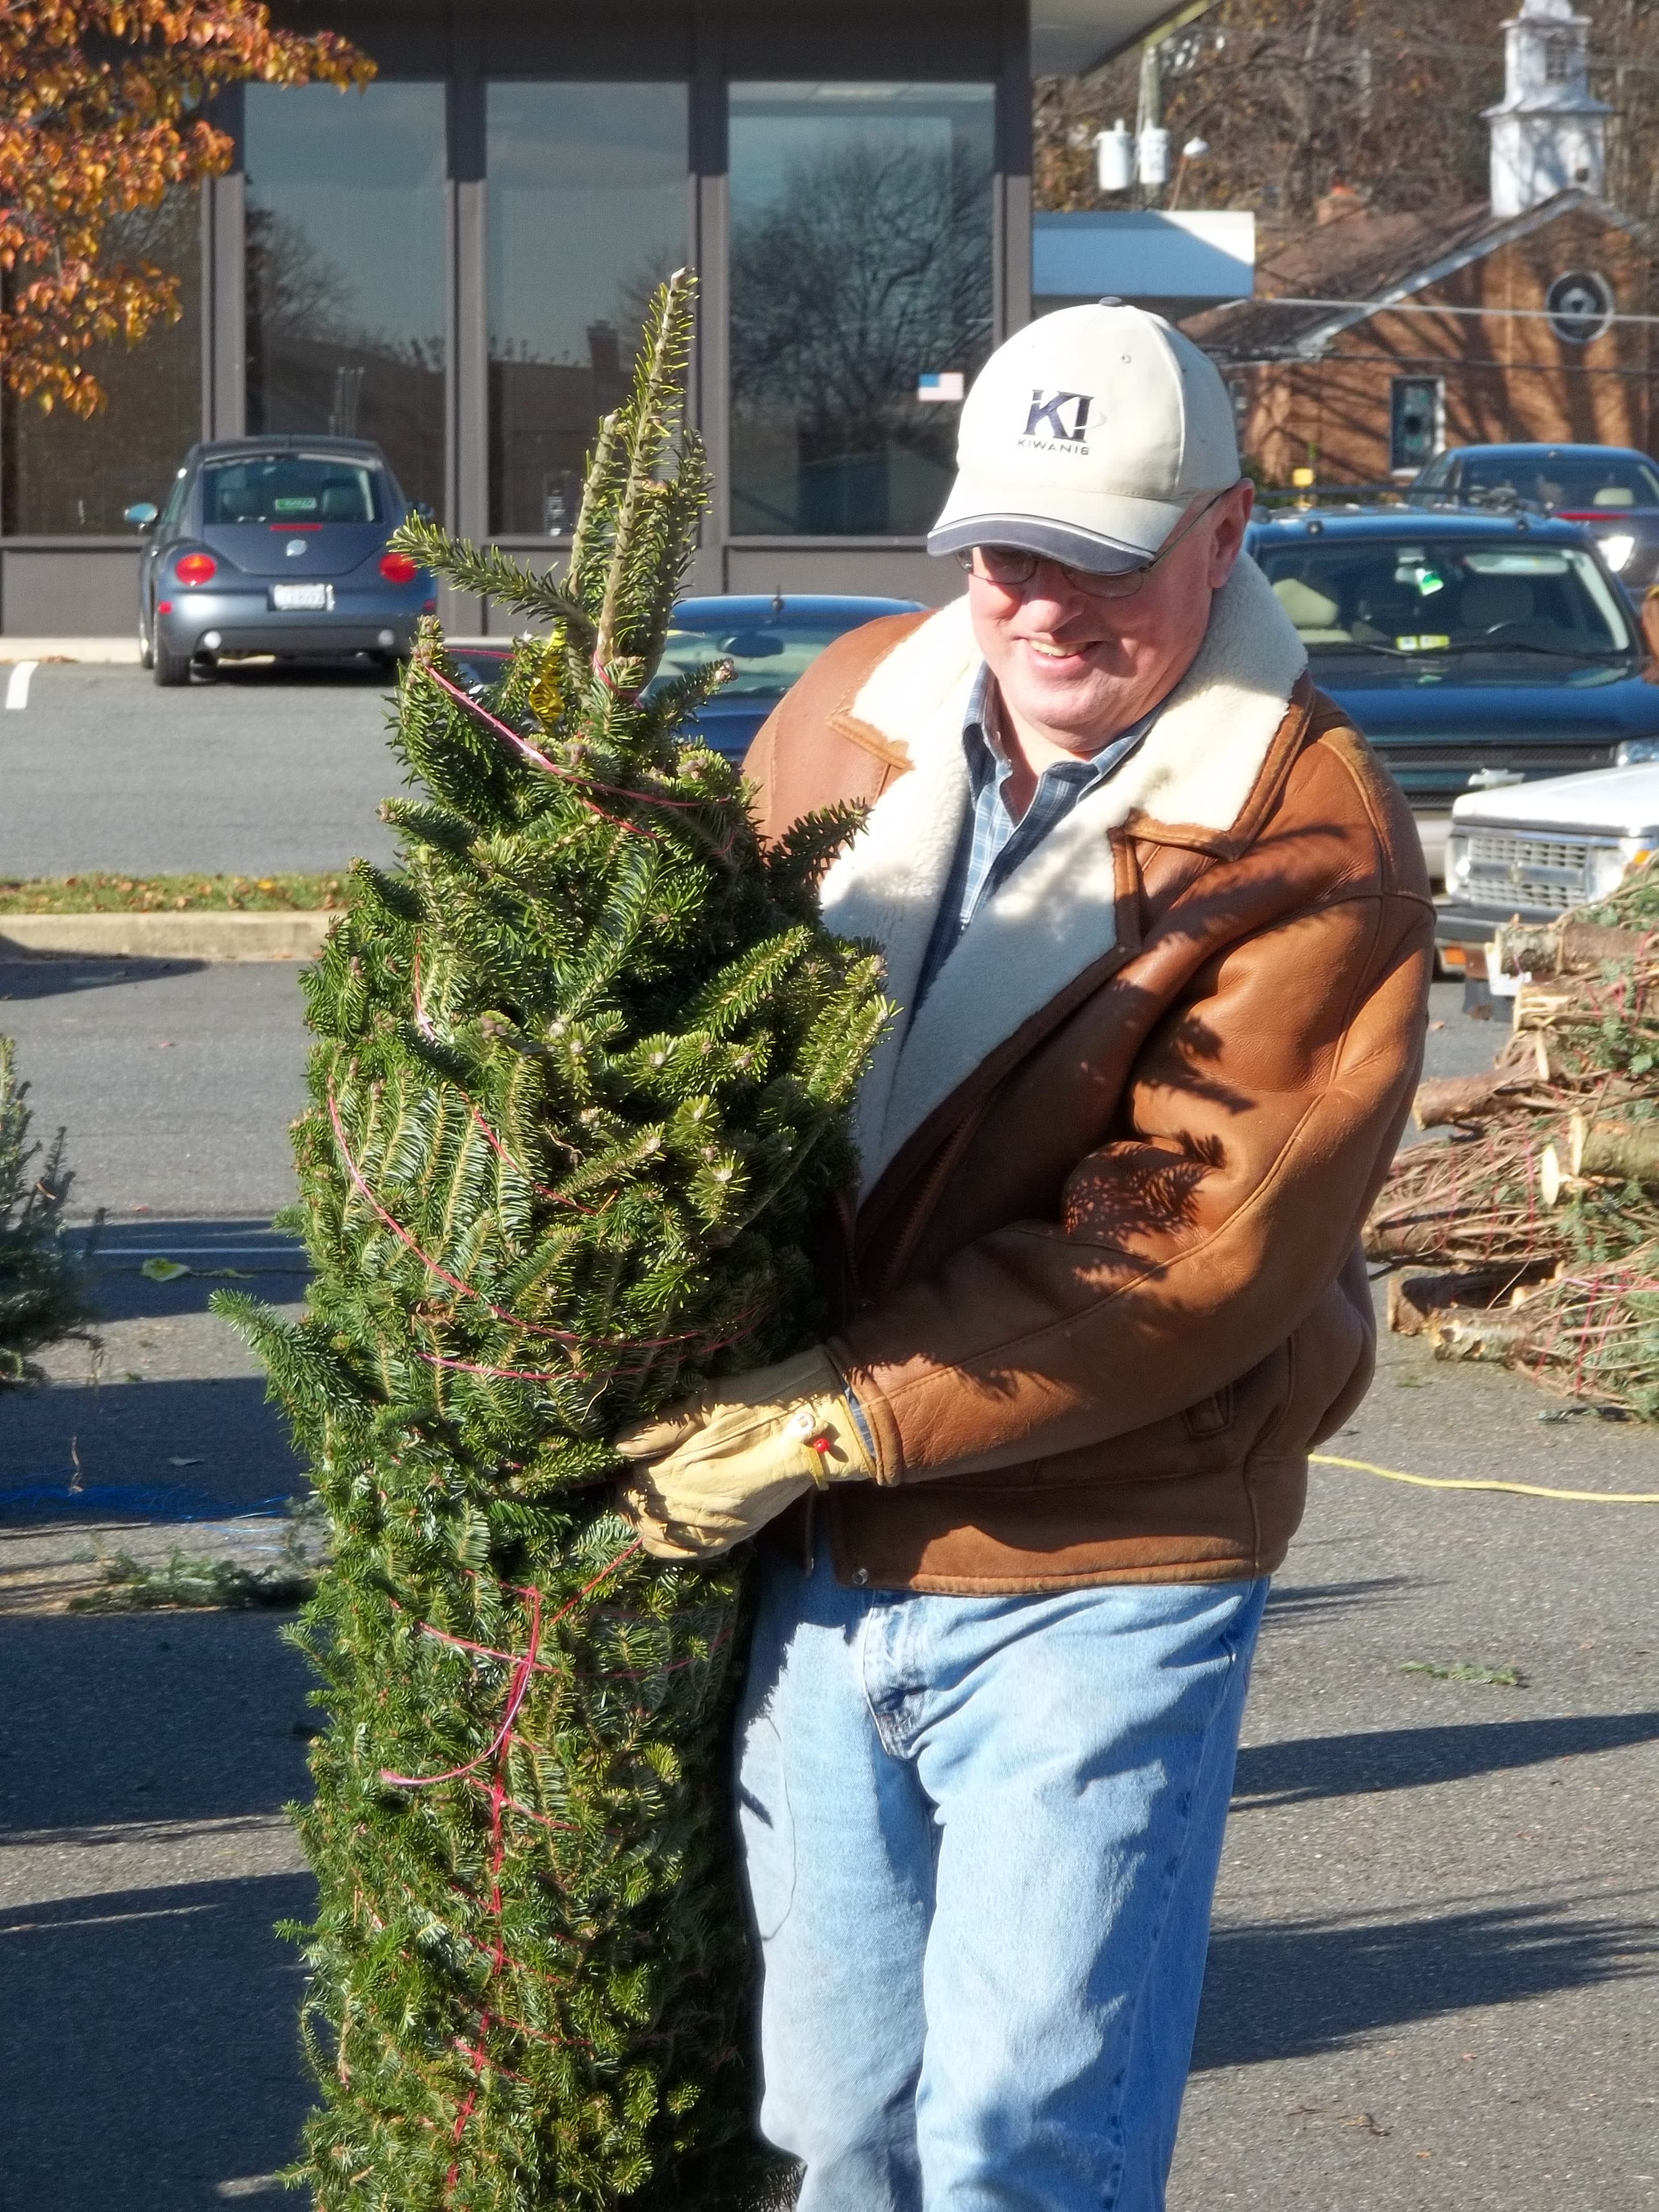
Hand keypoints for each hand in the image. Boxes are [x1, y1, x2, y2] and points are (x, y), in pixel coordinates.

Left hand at [613, 1347, 873, 1559]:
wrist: (820, 1425)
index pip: (641, 1482)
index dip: (631, 1473)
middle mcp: (703, 1505)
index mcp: (690, 1470)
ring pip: (668, 1535)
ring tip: (637, 1510)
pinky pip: (697, 1551)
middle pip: (651, 1511)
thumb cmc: (764, 1403)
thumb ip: (663, 1427)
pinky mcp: (743, 1532)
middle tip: (627, 1485)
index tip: (630, 1462)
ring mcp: (724, 1524)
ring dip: (647, 1523)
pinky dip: (672, 1547)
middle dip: (633, 1499)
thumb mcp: (710, 1401)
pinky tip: (658, 1539)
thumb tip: (621, 1446)